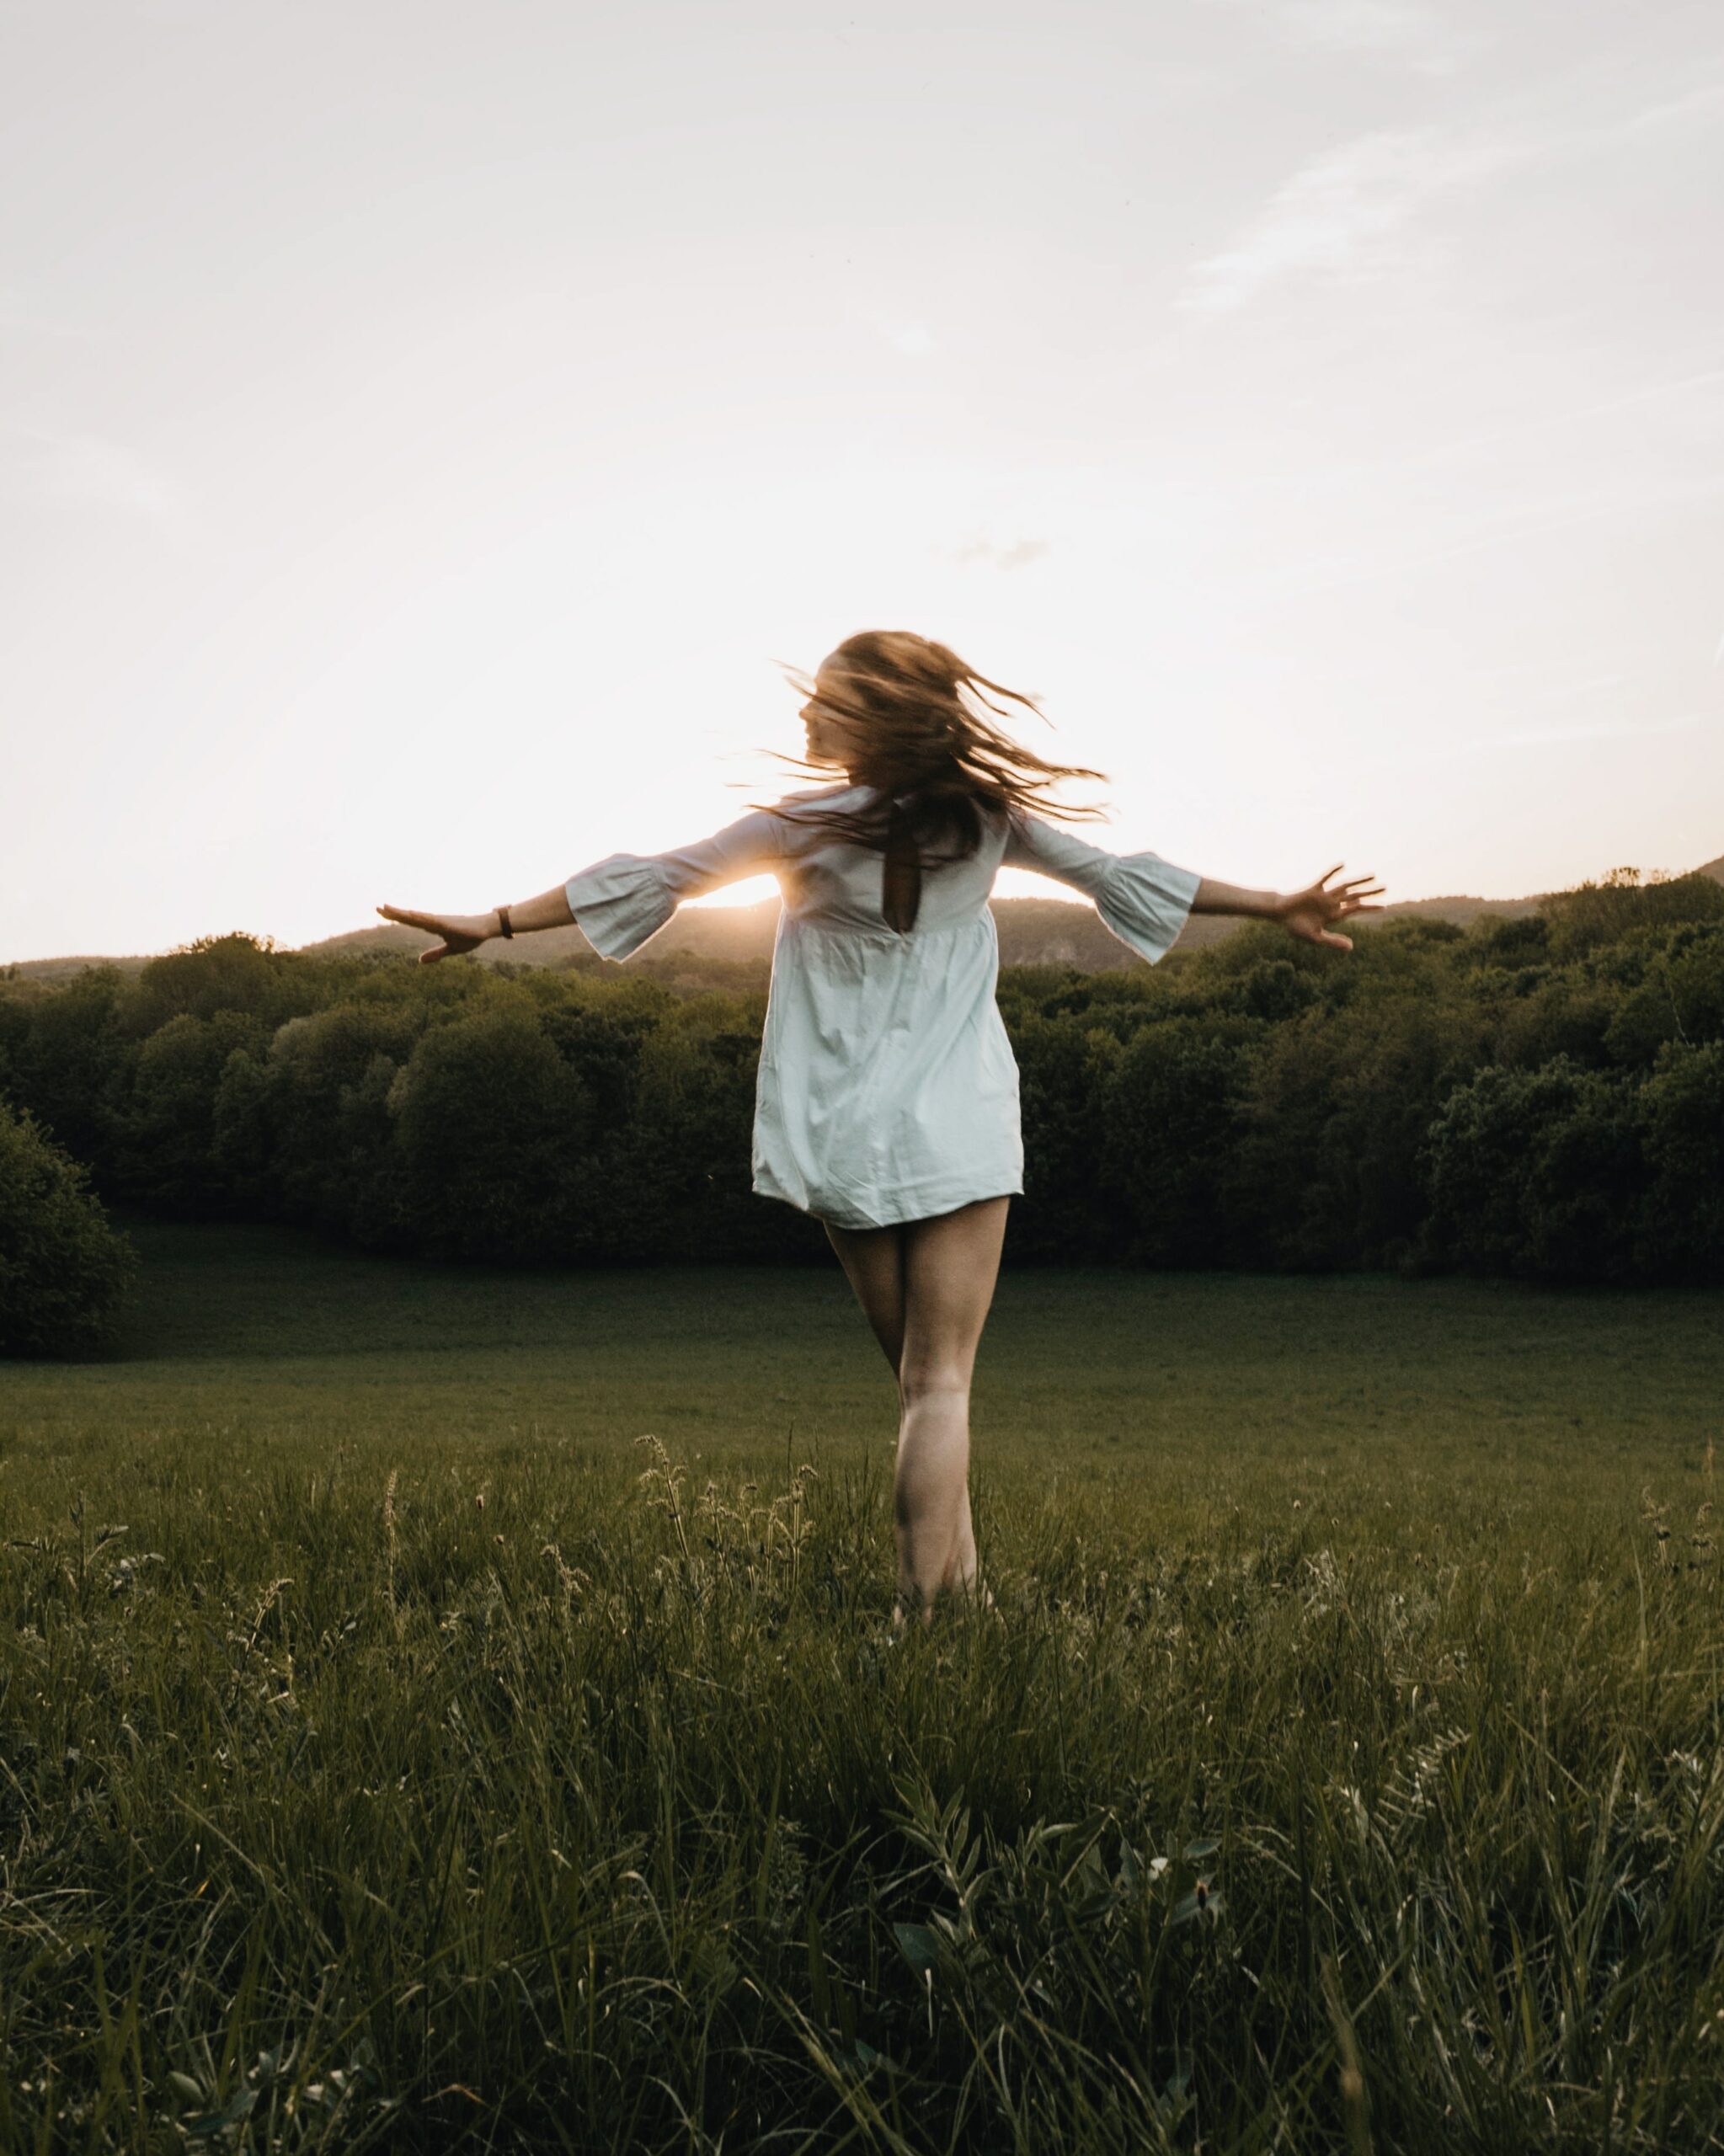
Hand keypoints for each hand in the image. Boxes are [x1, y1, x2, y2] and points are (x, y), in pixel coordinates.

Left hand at [374, 903, 496, 963]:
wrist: (486, 929)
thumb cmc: (470, 935)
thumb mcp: (450, 949)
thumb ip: (435, 954)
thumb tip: (419, 960)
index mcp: (433, 926)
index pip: (410, 921)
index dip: (396, 917)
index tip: (381, 912)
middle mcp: (433, 921)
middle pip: (410, 917)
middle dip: (393, 913)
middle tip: (377, 907)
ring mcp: (440, 921)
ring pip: (417, 917)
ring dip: (403, 913)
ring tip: (388, 908)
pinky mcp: (448, 924)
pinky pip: (432, 921)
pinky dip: (421, 918)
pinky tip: (411, 915)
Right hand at [1271, 867, 1384, 951]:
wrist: (1280, 916)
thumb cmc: (1296, 927)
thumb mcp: (1315, 937)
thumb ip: (1333, 941)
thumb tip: (1352, 947)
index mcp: (1334, 915)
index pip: (1356, 909)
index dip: (1370, 907)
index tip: (1384, 906)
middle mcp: (1332, 904)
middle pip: (1355, 895)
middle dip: (1370, 892)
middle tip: (1385, 887)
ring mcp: (1324, 895)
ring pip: (1345, 886)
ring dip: (1359, 881)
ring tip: (1373, 876)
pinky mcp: (1314, 889)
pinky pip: (1325, 878)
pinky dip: (1333, 871)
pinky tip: (1343, 865)